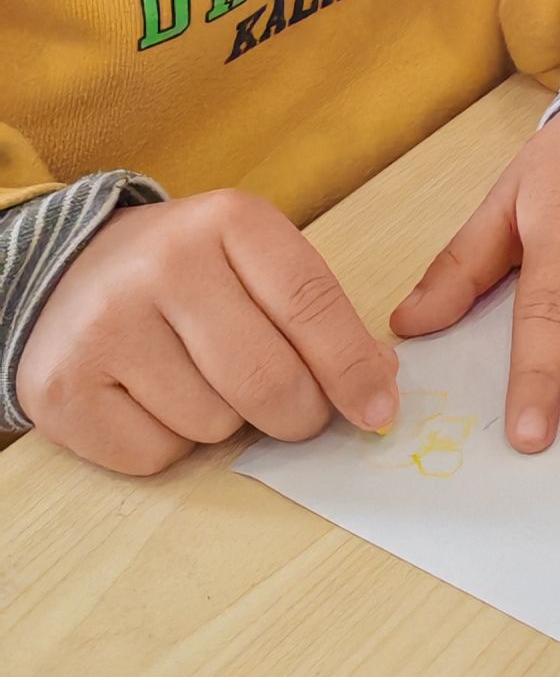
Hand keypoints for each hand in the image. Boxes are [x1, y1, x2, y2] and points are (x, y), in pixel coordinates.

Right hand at [16, 194, 398, 476]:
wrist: (71, 273)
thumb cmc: (188, 274)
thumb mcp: (256, 262)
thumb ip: (317, 315)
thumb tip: (376, 386)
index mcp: (229, 221)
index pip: (311, 304)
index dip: (352, 367)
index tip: (379, 409)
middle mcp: (164, 265)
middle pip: (268, 379)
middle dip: (299, 414)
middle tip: (294, 411)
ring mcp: (107, 326)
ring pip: (215, 425)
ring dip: (225, 422)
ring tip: (194, 376)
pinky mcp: (63, 388)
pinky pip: (157, 455)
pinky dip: (169, 444)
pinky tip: (149, 398)